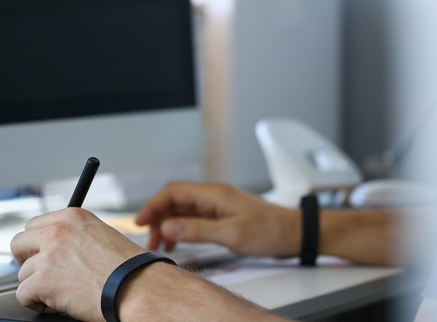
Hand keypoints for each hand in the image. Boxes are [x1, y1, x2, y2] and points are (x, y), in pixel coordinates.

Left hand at [10, 208, 144, 321]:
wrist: (136, 288)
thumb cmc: (127, 269)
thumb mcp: (101, 235)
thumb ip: (74, 236)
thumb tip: (56, 248)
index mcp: (72, 217)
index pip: (34, 224)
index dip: (36, 244)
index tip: (40, 256)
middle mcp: (57, 231)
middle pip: (19, 242)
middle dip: (25, 261)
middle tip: (39, 274)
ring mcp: (48, 255)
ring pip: (22, 273)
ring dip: (36, 286)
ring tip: (58, 293)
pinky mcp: (43, 280)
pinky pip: (23, 294)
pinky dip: (35, 303)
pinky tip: (54, 304)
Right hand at [135, 182, 300, 257]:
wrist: (295, 233)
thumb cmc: (269, 231)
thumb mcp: (231, 233)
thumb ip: (197, 230)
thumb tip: (167, 226)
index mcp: (212, 194)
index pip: (172, 192)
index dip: (153, 206)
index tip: (140, 222)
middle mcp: (212, 196)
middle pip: (174, 200)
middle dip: (157, 217)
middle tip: (149, 238)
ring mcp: (216, 205)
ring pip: (182, 210)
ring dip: (168, 225)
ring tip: (161, 244)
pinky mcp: (221, 215)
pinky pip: (193, 219)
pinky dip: (181, 229)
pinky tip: (178, 242)